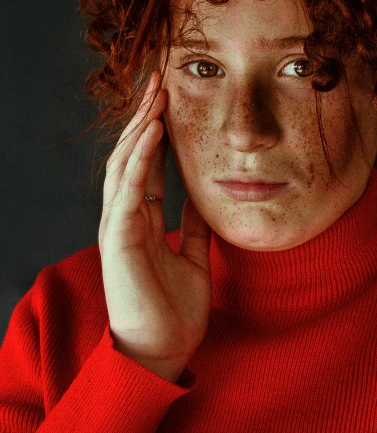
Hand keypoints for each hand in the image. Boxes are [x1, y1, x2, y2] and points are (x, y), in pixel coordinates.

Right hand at [98, 70, 212, 381]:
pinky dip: (139, 157)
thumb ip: (192, 227)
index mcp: (140, 219)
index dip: (154, 130)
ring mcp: (118, 225)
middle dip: (143, 116)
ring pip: (124, 163)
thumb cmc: (174, 310)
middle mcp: (125, 216)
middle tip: (159, 80)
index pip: (144, 164)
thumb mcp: (193, 257)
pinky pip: (127, 188)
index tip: (168, 99)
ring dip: (139, 126)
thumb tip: (202, 199)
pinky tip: (152, 131)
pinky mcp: (119, 238)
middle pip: (131, 154)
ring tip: (155, 94)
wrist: (163, 352)